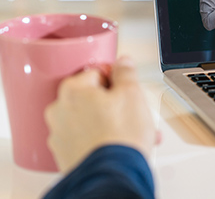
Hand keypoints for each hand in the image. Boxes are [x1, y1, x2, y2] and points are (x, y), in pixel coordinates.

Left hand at [45, 57, 157, 173]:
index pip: (97, 72)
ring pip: (89, 119)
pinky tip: (120, 143)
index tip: (126, 88)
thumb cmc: (120, 136)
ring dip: (110, 121)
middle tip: (133, 110)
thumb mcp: (132, 92)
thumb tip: (123, 63)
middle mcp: (59, 110)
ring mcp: (60, 134)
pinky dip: (101, 138)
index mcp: (72, 90)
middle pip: (91, 97)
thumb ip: (126, 72)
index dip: (116, 80)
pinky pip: (85, 139)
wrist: (113, 173)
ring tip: (133, 131)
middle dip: (114, 103)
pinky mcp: (65, 154)